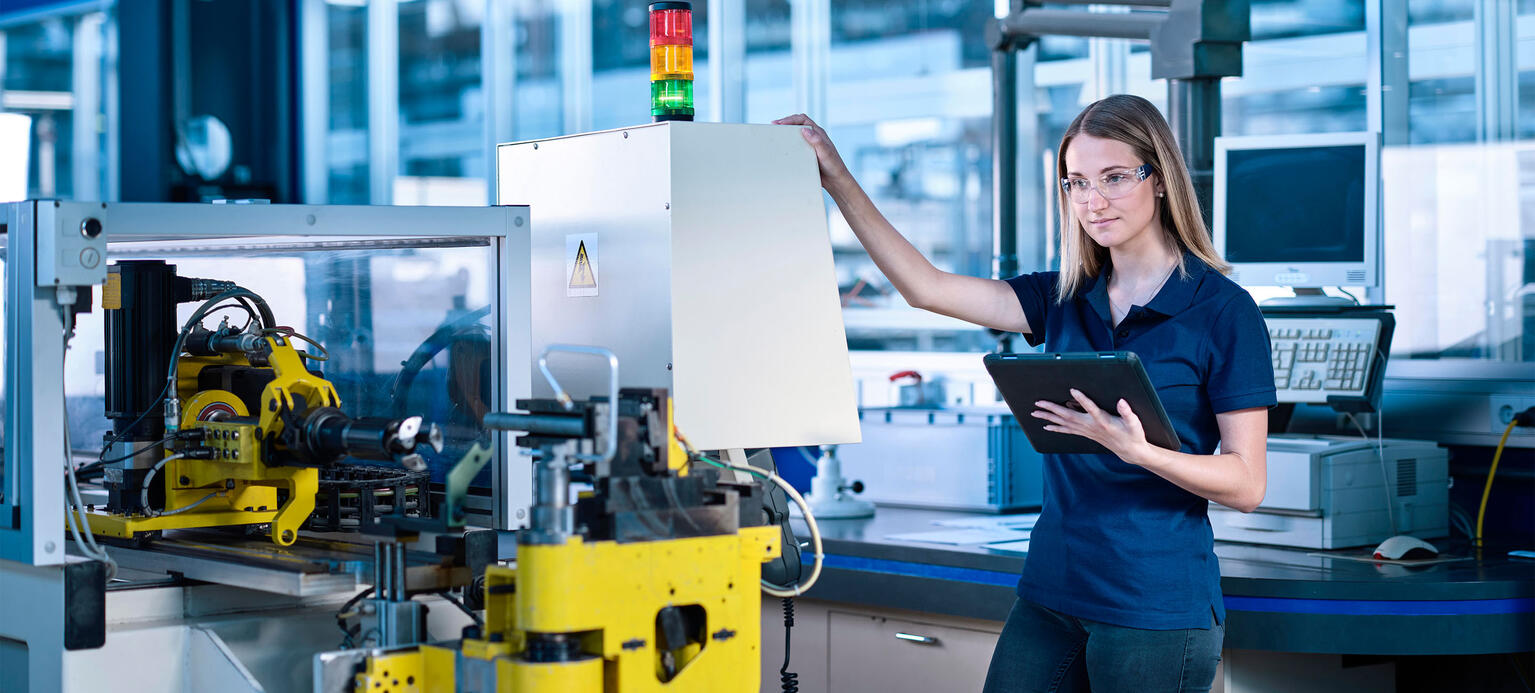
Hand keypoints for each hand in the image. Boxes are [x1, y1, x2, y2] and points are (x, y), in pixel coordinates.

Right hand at [772, 114, 852, 191]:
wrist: (835, 181)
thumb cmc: (833, 166)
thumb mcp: (825, 153)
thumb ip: (817, 141)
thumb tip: (804, 129)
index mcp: (818, 133)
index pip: (802, 119)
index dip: (790, 119)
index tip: (779, 123)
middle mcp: (813, 137)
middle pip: (797, 125)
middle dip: (785, 124)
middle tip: (773, 126)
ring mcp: (809, 146)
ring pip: (795, 136)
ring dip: (785, 134)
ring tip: (774, 136)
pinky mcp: (806, 155)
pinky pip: (794, 147)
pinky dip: (787, 146)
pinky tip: (781, 150)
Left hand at [1032, 389, 1152, 464]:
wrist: (1130, 451)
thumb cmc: (1133, 435)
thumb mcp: (1134, 423)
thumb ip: (1127, 412)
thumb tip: (1122, 401)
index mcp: (1103, 421)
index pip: (1091, 408)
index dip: (1082, 399)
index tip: (1073, 390)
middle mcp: (1091, 426)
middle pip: (1068, 416)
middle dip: (1052, 408)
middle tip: (1038, 402)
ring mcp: (1086, 431)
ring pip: (1064, 423)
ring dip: (1048, 417)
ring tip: (1035, 412)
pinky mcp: (1085, 433)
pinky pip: (1067, 431)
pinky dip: (1055, 428)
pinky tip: (1046, 426)